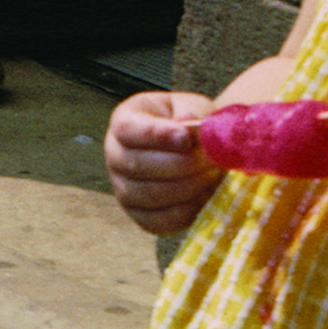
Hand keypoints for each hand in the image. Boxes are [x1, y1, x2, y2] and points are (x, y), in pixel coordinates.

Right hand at [105, 90, 222, 233]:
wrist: (194, 151)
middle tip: (211, 160)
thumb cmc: (189, 125)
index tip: (186, 139)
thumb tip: (187, 126)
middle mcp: (115, 156)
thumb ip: (192, 112)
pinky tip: (204, 197)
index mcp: (124, 121)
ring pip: (148, 195)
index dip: (156, 135)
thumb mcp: (193, 107)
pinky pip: (156, 221)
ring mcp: (123, 188)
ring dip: (186, 187)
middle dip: (180, 164)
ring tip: (211, 176)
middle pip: (137, 165)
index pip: (128, 129)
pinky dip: (184, 212)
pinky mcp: (139, 215)